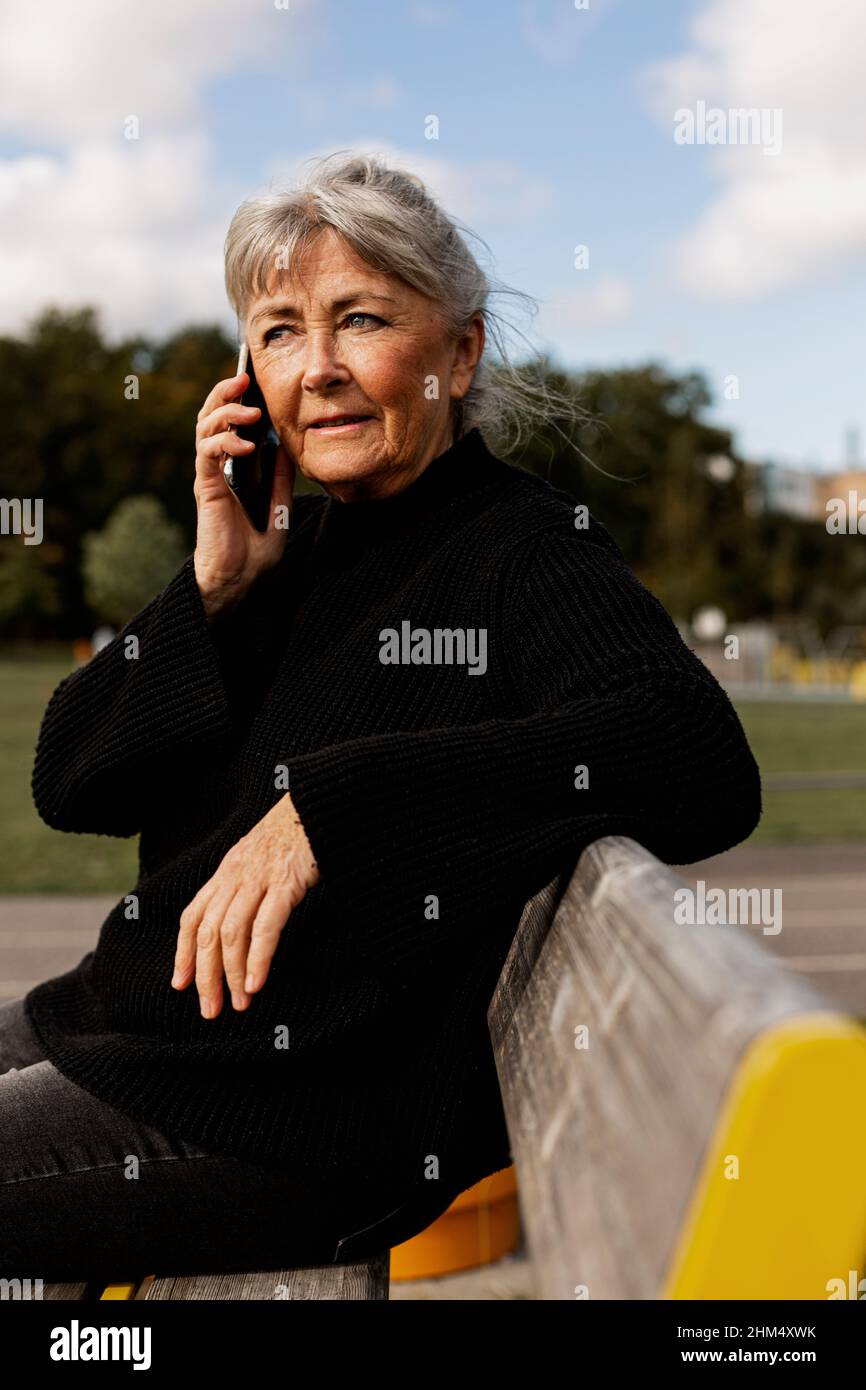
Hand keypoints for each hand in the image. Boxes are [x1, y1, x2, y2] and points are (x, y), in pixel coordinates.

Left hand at [171, 792, 319, 1018]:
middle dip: (206, 976)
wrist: (320, 802)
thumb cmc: (296, 834)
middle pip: (207, 932)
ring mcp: (259, 878)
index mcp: (227, 871)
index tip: (180, 984)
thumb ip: (246, 886)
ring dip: (233, 973)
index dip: (183, 952)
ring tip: (239, 1003)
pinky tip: (257, 983)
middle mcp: (235, 875)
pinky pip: (265, 925)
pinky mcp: (286, 882)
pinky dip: (258, 957)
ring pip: (231, 933)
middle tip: (210, 1010)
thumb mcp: (261, 857)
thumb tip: (238, 926)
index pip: (192, 916)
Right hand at [192, 369, 295, 619]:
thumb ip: (280, 478)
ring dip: (226, 413)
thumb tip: (285, 446)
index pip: (231, 423)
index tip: (253, 381)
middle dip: (225, 393)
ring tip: (250, 411)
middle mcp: (218, 466)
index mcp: (234, 467)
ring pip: (206, 428)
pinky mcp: (206, 487)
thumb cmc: (255, 549)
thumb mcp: (279, 507)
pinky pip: (208, 454)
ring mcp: (210, 475)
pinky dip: (224, 442)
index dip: (237, 399)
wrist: (239, 579)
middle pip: (211, 416)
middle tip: (243, 379)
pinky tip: (244, 444)